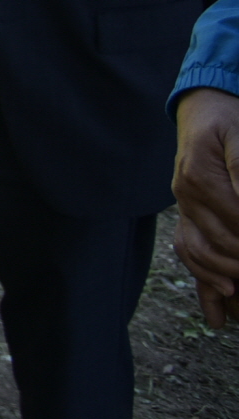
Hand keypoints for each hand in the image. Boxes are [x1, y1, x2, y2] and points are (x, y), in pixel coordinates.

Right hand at [173, 86, 238, 328]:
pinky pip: (189, 251)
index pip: (235, 217)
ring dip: (224, 277)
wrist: (204, 108)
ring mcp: (183, 205)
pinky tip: (219, 310)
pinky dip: (204, 282)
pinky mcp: (188, 213)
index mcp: (199, 174)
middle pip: (218, 241)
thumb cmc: (230, 121)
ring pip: (199, 252)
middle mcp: (185, 193)